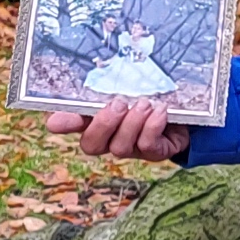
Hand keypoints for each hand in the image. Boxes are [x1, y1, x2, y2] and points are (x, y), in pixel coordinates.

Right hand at [44, 97, 190, 161]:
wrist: (184, 106)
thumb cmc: (149, 93)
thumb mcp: (127, 87)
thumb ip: (102, 90)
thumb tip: (66, 106)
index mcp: (97, 120)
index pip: (72, 125)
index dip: (64, 124)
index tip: (55, 120)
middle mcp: (110, 139)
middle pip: (92, 145)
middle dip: (104, 124)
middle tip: (120, 103)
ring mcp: (131, 149)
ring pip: (120, 147)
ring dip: (132, 123)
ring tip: (145, 104)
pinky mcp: (154, 153)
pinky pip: (147, 145)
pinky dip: (152, 127)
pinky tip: (160, 111)